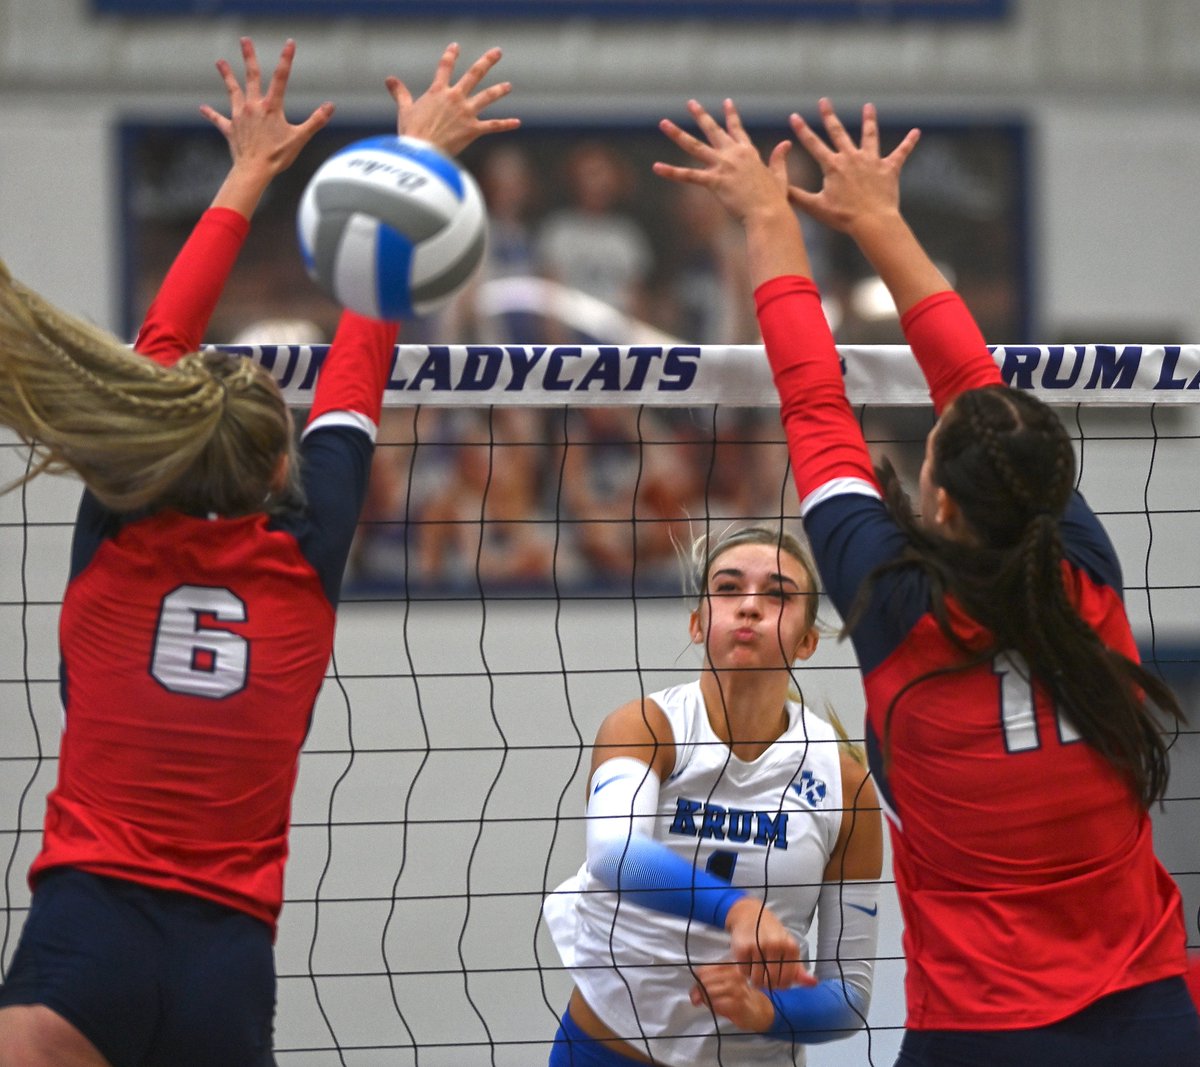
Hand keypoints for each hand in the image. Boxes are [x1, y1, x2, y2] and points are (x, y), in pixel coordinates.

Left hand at [201, 38, 334, 186]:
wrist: (253, 170)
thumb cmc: (277, 156)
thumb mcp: (300, 138)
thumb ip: (316, 121)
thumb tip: (331, 106)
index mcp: (271, 107)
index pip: (281, 77)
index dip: (286, 59)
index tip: (289, 43)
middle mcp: (253, 106)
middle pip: (251, 76)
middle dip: (249, 57)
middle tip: (244, 40)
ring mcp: (240, 116)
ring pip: (233, 91)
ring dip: (227, 76)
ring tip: (220, 62)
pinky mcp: (230, 129)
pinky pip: (219, 119)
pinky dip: (211, 114)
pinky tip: (202, 108)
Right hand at [388, 42, 519, 156]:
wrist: (421, 152)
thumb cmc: (411, 133)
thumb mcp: (405, 110)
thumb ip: (400, 93)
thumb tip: (389, 79)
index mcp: (437, 92)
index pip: (444, 67)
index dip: (450, 55)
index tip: (456, 46)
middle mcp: (454, 98)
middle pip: (474, 74)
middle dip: (487, 62)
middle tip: (497, 52)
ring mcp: (465, 113)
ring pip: (487, 97)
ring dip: (499, 90)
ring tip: (508, 86)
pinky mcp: (473, 129)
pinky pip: (493, 126)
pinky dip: (506, 124)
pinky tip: (517, 122)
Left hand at [653, 98, 791, 225]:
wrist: (768, 213)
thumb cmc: (775, 200)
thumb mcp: (779, 176)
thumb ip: (780, 159)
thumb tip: (786, 143)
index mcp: (748, 153)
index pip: (737, 130)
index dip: (731, 116)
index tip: (726, 103)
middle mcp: (734, 154)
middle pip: (713, 131)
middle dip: (700, 115)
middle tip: (690, 103)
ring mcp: (722, 166)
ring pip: (694, 146)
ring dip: (677, 134)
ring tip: (663, 123)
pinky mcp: (714, 181)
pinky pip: (687, 175)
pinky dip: (671, 172)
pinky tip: (656, 167)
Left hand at [690, 962, 775, 1031]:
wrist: (758, 1010)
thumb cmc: (736, 996)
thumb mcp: (721, 986)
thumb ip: (705, 987)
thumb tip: (693, 995)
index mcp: (728, 966)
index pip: (703, 970)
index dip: (697, 981)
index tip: (697, 990)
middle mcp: (734, 974)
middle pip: (705, 980)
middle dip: (700, 992)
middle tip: (701, 1000)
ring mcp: (738, 988)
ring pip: (710, 991)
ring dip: (707, 1000)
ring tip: (713, 1004)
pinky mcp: (739, 1003)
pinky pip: (718, 1004)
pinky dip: (715, 1007)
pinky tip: (721, 1009)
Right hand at [723, 897, 812, 990]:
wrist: (750, 914)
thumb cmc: (772, 934)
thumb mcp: (788, 948)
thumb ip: (798, 969)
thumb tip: (814, 983)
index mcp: (790, 946)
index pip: (787, 980)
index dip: (781, 985)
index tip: (777, 980)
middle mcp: (776, 945)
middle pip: (771, 982)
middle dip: (767, 983)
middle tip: (764, 975)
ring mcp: (758, 946)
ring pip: (757, 979)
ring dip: (755, 978)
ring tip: (756, 968)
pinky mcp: (742, 947)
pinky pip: (744, 972)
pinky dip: (745, 971)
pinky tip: (748, 961)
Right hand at [787, 99, 919, 235]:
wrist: (872, 222)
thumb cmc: (843, 217)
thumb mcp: (815, 208)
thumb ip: (796, 196)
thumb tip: (778, 189)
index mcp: (833, 166)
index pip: (813, 144)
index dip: (802, 130)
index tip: (795, 116)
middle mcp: (851, 158)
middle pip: (838, 132)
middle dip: (829, 116)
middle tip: (824, 101)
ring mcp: (871, 161)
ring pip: (869, 136)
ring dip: (869, 120)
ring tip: (869, 106)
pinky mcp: (889, 169)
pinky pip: (901, 152)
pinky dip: (909, 142)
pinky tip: (916, 132)